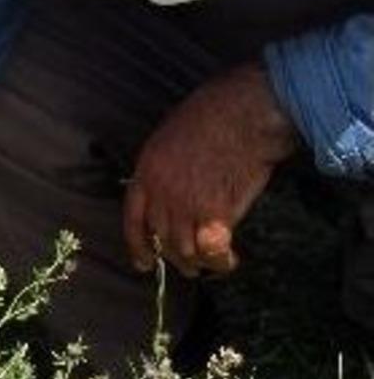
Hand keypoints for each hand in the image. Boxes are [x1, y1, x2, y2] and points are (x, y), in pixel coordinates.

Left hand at [124, 62, 298, 278]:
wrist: (244, 113)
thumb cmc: (216, 114)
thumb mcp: (173, 134)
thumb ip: (166, 165)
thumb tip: (171, 188)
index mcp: (147, 169)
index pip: (134, 218)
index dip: (138, 244)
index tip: (144, 263)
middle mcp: (161, 191)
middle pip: (161, 239)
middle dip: (175, 257)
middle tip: (191, 266)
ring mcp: (186, 204)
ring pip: (185, 250)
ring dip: (200, 262)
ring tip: (216, 264)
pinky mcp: (214, 214)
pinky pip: (211, 250)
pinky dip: (220, 260)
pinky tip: (229, 259)